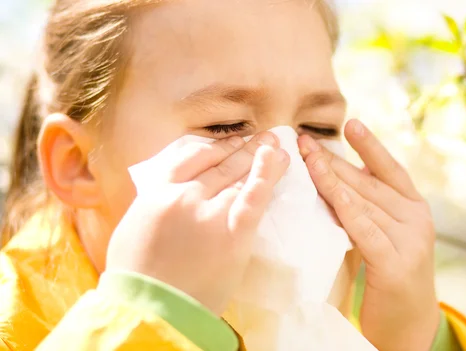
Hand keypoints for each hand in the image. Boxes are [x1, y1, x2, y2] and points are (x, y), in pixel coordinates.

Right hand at [105, 132, 289, 314]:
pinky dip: (266, 176)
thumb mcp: (134, 228)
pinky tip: (278, 160)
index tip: (230, 143)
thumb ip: (154, 204)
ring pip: (238, 178)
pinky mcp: (232, 235)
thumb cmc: (136, 275)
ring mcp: (209, 213)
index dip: (215, 148)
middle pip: (219, 165)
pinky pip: (253, 199)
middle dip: (242, 149)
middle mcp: (183, 195)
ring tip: (277, 147)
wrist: (148, 309)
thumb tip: (168, 191)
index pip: (190, 158)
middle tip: (262, 137)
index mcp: (157, 192)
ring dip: (260, 158)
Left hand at [298, 120, 439, 350]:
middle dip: (334, 161)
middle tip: (304, 141)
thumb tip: (334, 179)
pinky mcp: (395, 264)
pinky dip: (345, 209)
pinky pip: (365, 230)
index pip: (391, 170)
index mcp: (415, 208)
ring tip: (306, 159)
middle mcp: (416, 219)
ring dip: (331, 179)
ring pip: (363, 202)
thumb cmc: (389, 275)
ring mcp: (410, 241)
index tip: (350, 123)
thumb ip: (369, 209)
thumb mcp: (385, 235)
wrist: (409, 325)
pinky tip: (329, 193)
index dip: (370, 146)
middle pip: (369, 183)